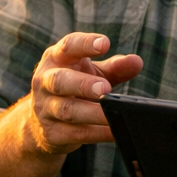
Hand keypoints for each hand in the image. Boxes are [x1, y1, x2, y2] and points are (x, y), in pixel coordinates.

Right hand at [24, 32, 143, 157]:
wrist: (41, 123)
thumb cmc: (74, 87)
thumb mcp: (93, 73)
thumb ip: (115, 68)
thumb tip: (136, 62)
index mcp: (57, 59)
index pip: (68, 47)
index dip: (85, 44)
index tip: (105, 43)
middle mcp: (45, 81)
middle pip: (60, 80)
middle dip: (83, 84)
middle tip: (105, 87)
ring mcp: (46, 108)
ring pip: (67, 110)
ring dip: (92, 112)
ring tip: (113, 113)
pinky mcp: (52, 133)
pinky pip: (76, 133)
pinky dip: (97, 133)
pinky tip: (114, 131)